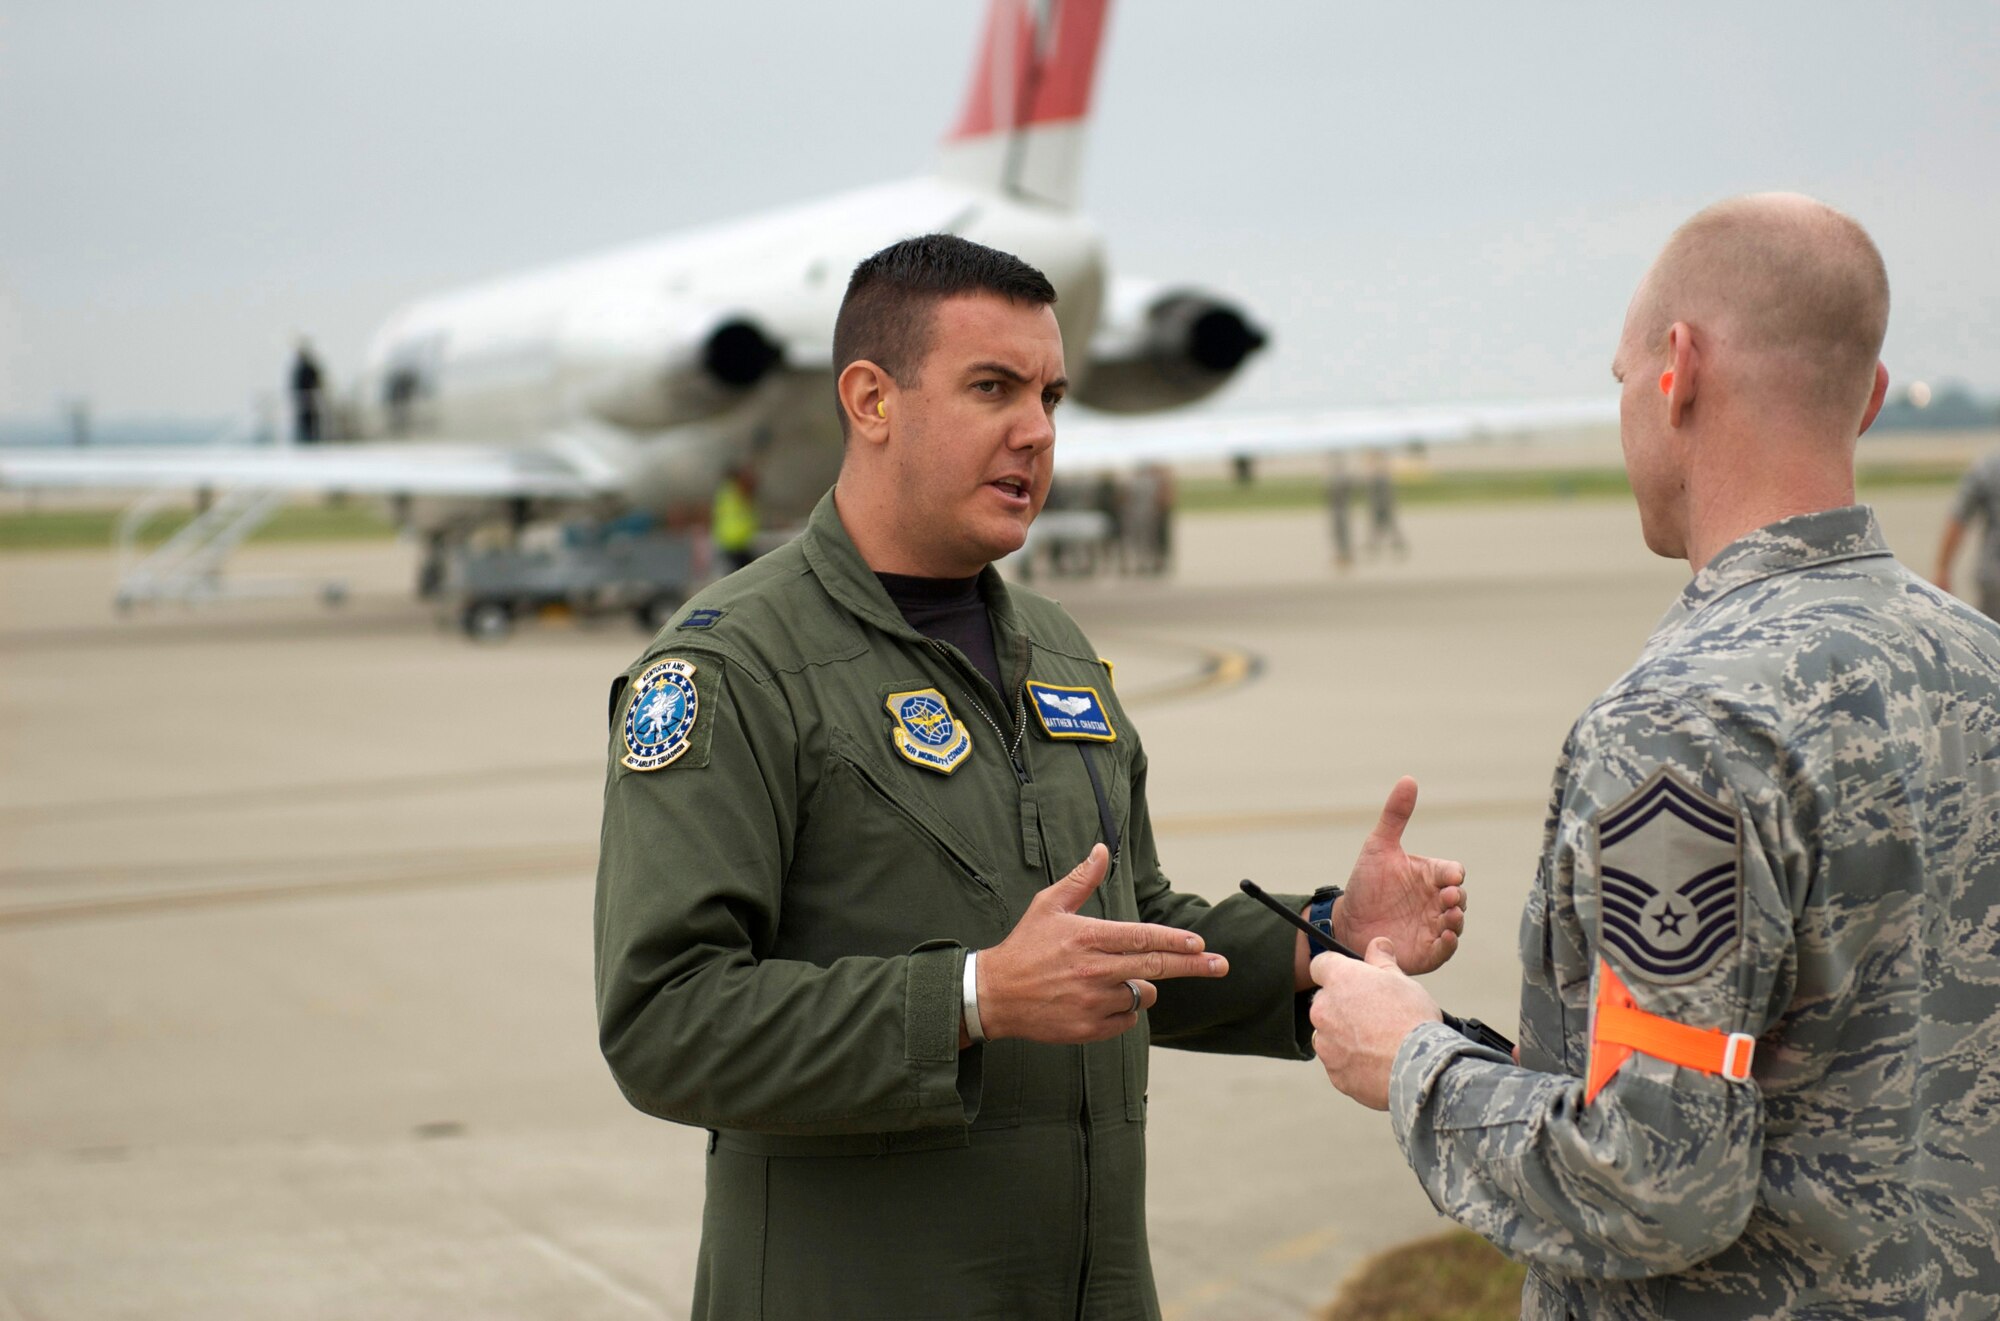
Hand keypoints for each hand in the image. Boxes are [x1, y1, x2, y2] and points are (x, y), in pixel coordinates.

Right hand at [977, 845, 1227, 1044]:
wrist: (993, 995)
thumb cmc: (1024, 946)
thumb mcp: (1048, 906)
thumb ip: (1081, 879)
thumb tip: (1102, 849)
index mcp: (1087, 938)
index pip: (1142, 939)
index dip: (1175, 941)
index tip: (1201, 943)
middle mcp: (1093, 970)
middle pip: (1154, 969)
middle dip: (1192, 966)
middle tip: (1220, 965)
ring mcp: (1091, 1002)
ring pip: (1142, 996)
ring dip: (1141, 987)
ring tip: (1112, 979)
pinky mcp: (1087, 1029)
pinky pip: (1125, 1020)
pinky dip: (1122, 1011)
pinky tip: (1099, 1000)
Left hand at [1309, 937, 1441, 1109]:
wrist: (1419, 1068)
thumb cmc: (1413, 1020)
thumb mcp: (1402, 981)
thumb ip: (1382, 961)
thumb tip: (1378, 945)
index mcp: (1339, 980)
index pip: (1321, 965)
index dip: (1336, 970)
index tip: (1350, 979)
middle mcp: (1324, 1010)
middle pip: (1325, 1002)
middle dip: (1343, 1005)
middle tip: (1373, 1014)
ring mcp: (1326, 1044)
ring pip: (1330, 1034)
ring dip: (1345, 1035)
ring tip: (1378, 1042)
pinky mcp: (1335, 1073)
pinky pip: (1339, 1063)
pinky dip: (1353, 1062)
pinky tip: (1378, 1062)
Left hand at [1334, 777, 1465, 974]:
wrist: (1346, 922)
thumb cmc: (1366, 884)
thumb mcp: (1378, 847)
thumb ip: (1395, 815)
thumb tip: (1409, 779)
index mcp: (1430, 876)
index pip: (1452, 872)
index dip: (1453, 874)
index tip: (1450, 875)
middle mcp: (1436, 901)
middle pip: (1458, 897)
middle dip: (1456, 897)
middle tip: (1446, 896)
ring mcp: (1433, 926)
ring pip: (1456, 923)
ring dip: (1457, 920)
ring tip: (1449, 917)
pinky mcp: (1427, 950)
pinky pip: (1445, 949)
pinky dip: (1449, 945)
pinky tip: (1446, 937)